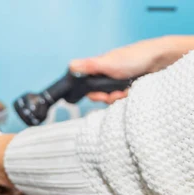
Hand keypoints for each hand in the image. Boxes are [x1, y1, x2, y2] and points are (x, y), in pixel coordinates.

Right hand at [69, 35, 193, 103]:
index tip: (101, 95)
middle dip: (108, 97)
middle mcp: (109, 76)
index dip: (93, 95)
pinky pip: (124, 99)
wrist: (162, 59)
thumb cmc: (135, 57)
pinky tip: (133, 91)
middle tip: (116, 93)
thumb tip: (70, 66)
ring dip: (119, 97)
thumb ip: (89, 66)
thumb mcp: (108, 63)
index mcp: (100, 70)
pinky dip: (128, 97)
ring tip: (128, 91)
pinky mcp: (130, 87)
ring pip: (113, 98)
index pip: (88, 88)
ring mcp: (120, 82)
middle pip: (100, 95)